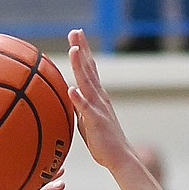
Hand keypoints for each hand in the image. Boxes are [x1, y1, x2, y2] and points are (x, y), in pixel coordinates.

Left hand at [66, 28, 132, 171]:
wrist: (119, 157)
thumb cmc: (103, 142)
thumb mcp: (87, 121)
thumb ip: (79, 107)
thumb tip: (69, 98)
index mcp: (97, 96)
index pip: (90, 69)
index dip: (84, 52)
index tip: (77, 36)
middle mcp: (100, 97)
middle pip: (90, 69)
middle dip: (83, 49)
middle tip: (75, 32)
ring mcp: (98, 108)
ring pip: (88, 83)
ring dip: (80, 66)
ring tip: (74, 50)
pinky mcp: (96, 122)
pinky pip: (86, 109)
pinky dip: (79, 99)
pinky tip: (72, 89)